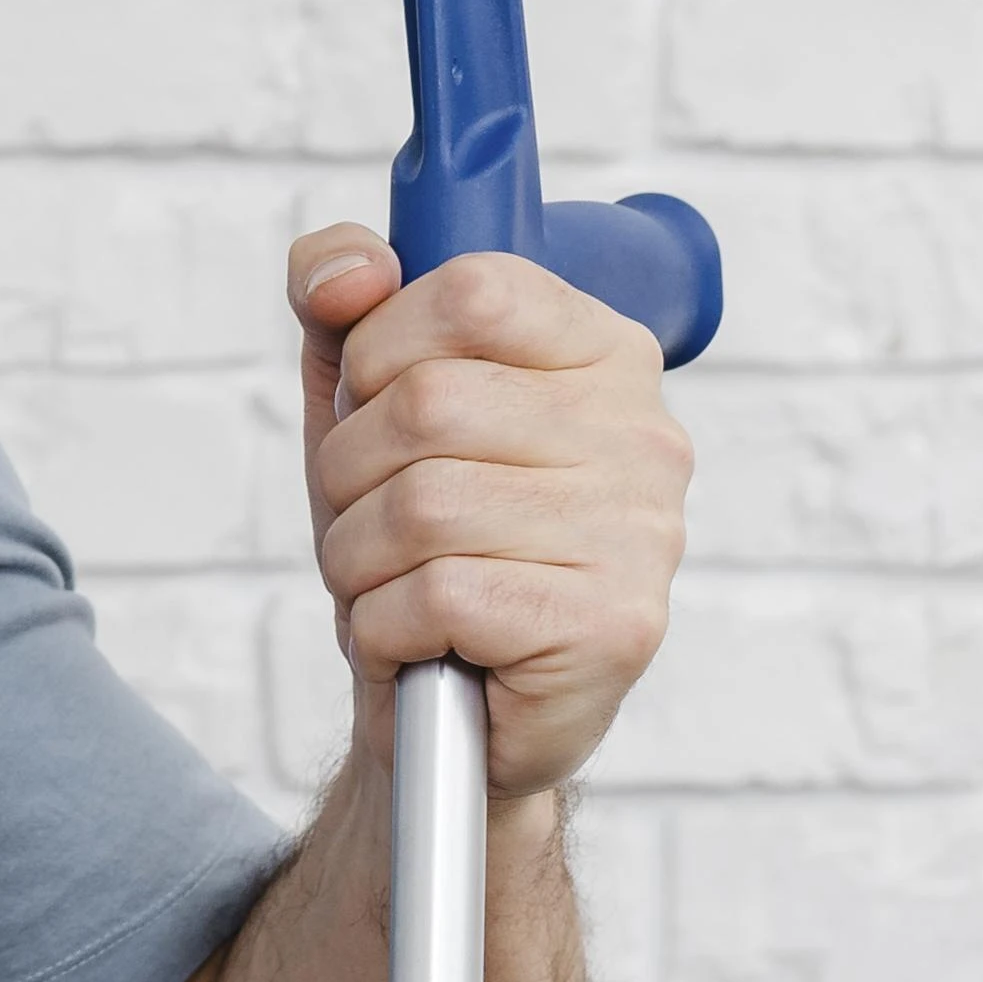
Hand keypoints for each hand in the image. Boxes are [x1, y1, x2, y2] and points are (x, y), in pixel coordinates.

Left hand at [289, 227, 689, 800]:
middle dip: (350, 472)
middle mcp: (643, 433)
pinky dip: (387, 626)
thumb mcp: (358, 395)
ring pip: (422, 506)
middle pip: (426, 403)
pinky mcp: (615, 627)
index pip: (473, 288)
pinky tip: (422, 640)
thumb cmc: (414, 535)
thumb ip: (339, 300)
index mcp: (600, 351)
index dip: (381, 346)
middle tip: (374, 520)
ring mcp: (641, 532)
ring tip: (393, 584)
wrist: (451, 709)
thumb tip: (347, 272)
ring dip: (360, 559)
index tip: (376, 401)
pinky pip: (441, 597)